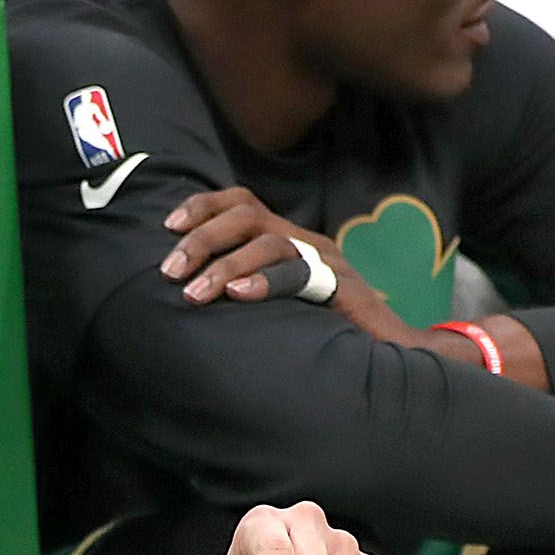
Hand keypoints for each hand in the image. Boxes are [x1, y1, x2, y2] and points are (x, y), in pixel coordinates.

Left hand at [162, 187, 394, 331]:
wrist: (387, 350)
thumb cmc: (321, 331)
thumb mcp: (274, 303)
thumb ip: (240, 289)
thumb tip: (186, 292)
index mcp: (286, 240)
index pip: (242, 203)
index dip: (203, 207)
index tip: (167, 227)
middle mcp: (304, 242)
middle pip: (247, 215)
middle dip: (202, 239)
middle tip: (170, 271)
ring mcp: (325, 262)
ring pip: (270, 242)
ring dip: (225, 264)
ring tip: (194, 293)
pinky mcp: (342, 288)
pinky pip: (300, 274)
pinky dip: (265, 282)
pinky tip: (237, 295)